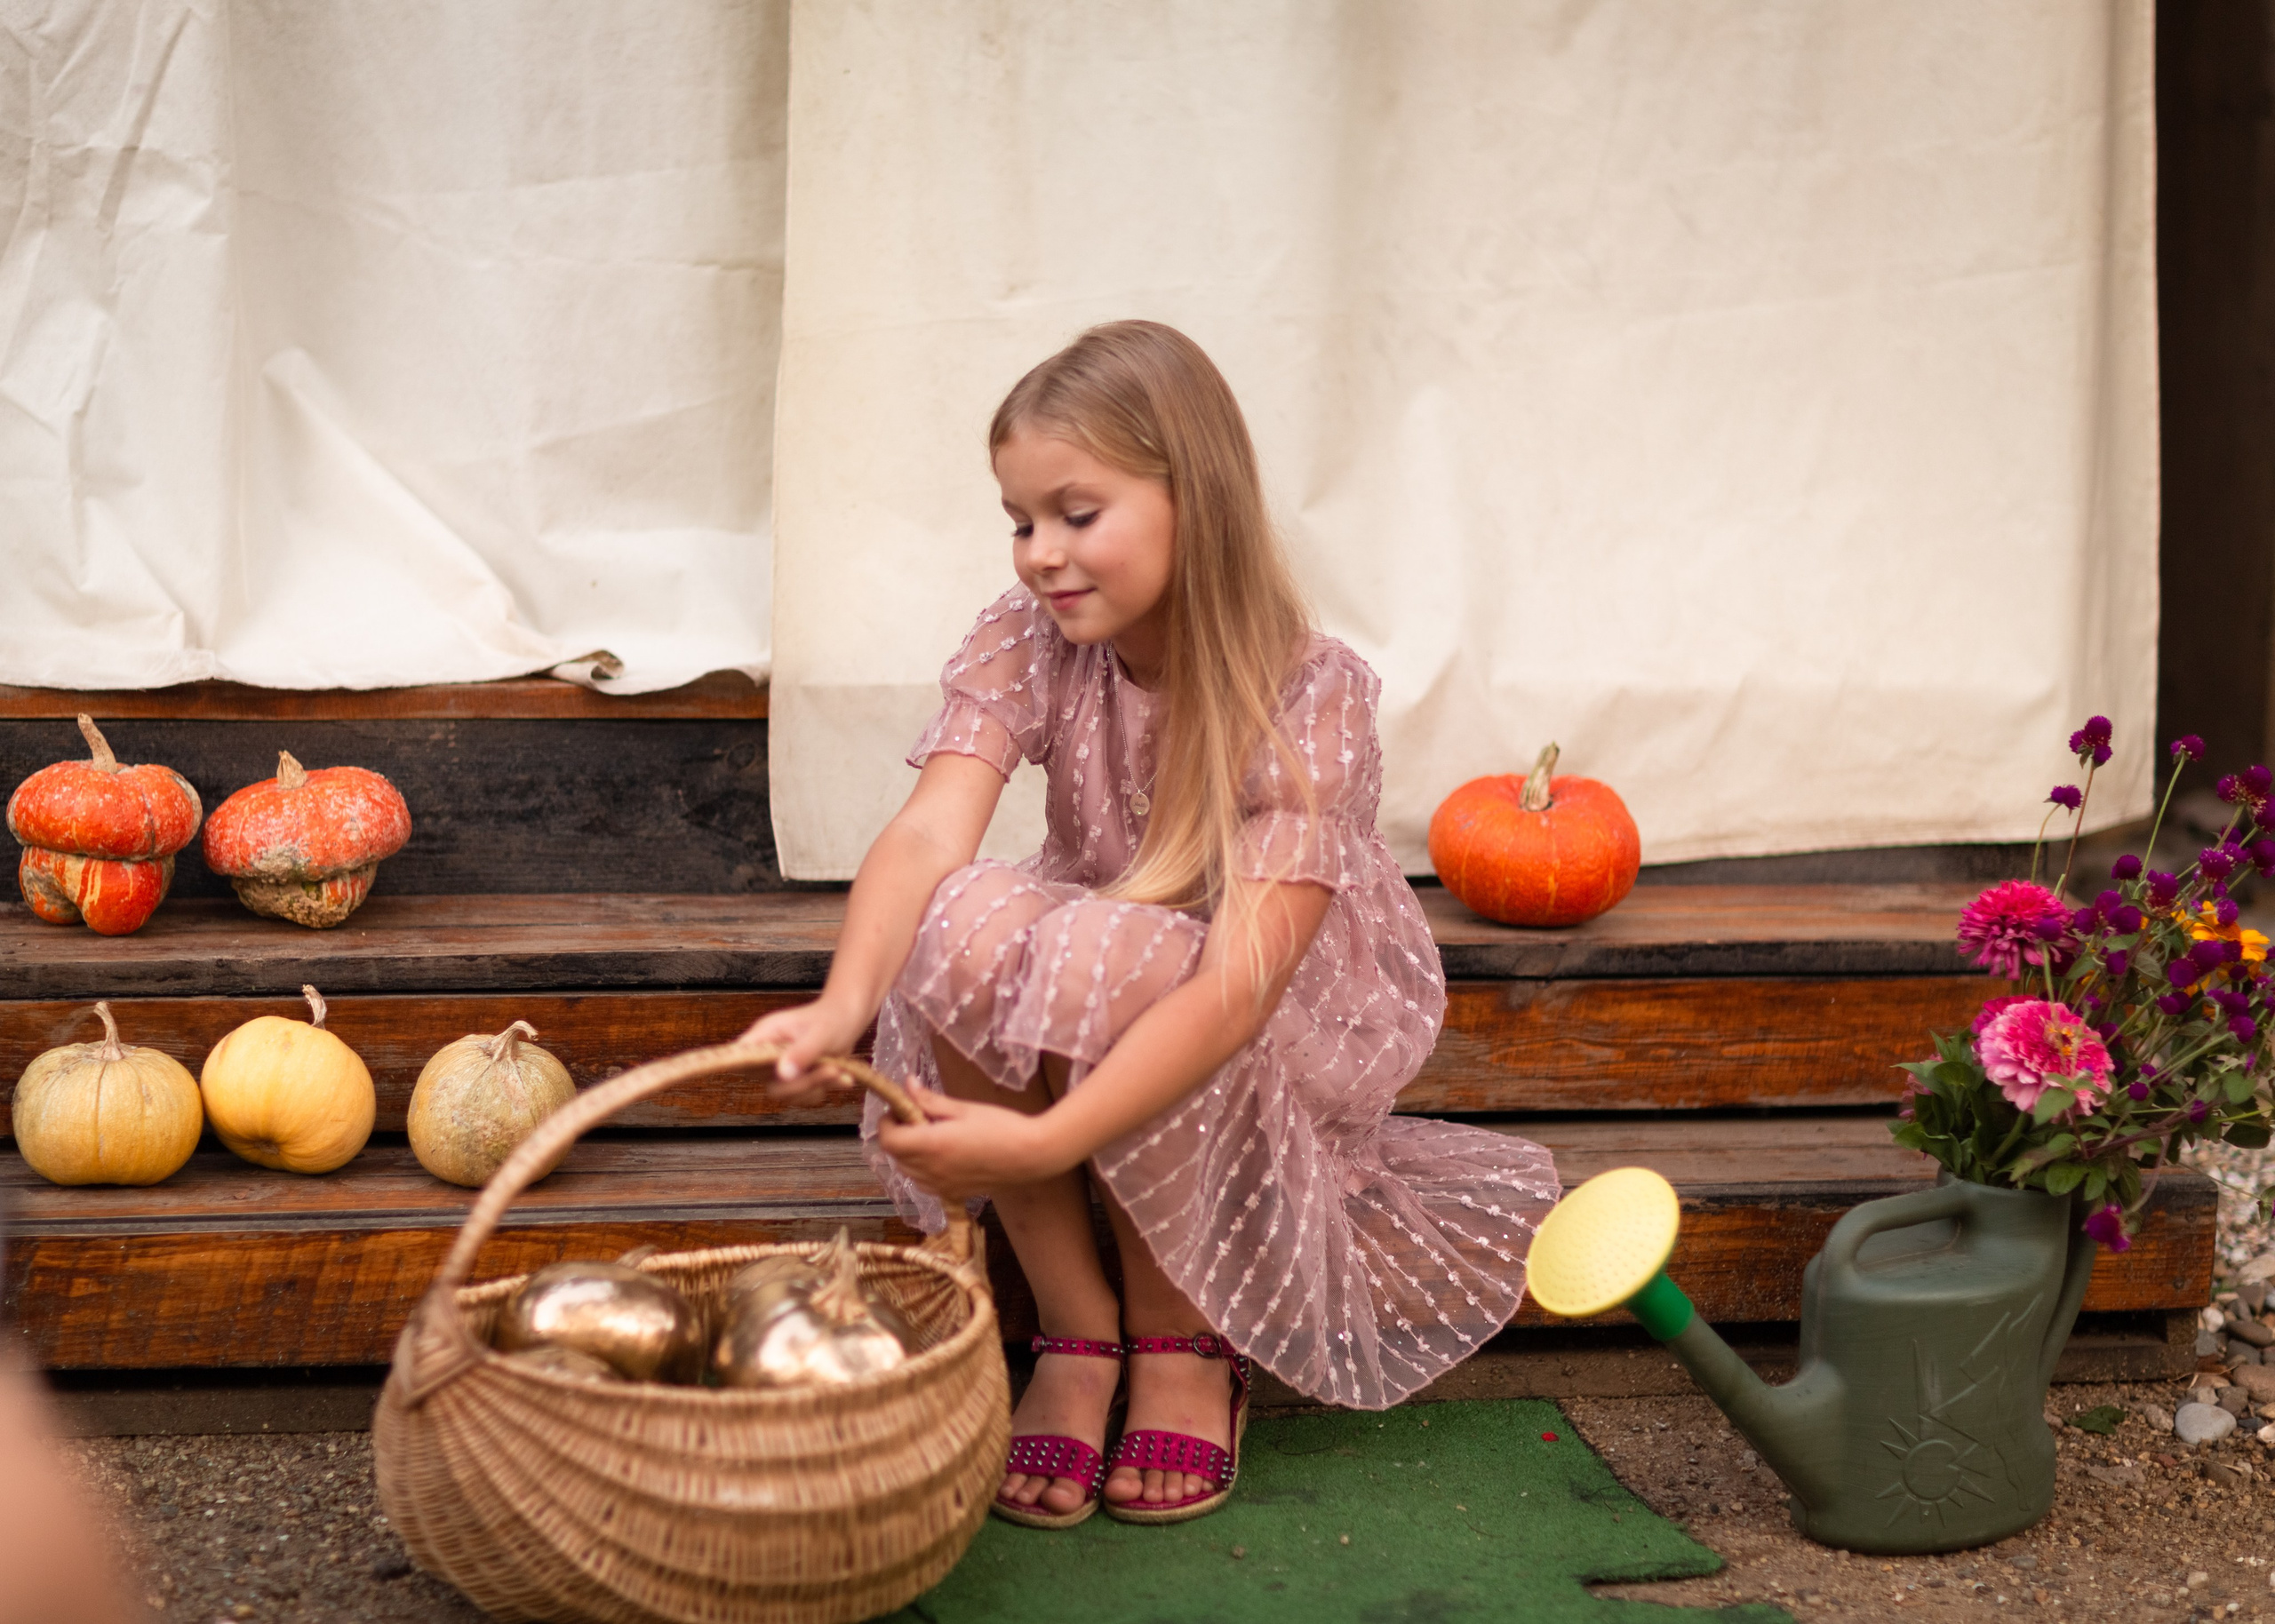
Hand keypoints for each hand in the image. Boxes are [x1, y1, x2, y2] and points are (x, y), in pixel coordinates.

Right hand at [737, 999, 871, 1106]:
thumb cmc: (832, 1018)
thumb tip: (783, 1074)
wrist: (848, 1018)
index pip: (740, 1055)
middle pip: (771, 1084)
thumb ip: (801, 1052)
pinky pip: (805, 1095)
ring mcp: (781, 1068)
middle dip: (802, 1084)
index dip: (740, 1068)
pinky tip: (842, 1076)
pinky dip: (825, 1088)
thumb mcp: (820, 1033)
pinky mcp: (796, 1078)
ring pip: (789, 1093)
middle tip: (830, 1070)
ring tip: (838, 1069)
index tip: (758, 1076)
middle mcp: (769, 1053)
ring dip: (817, 1086)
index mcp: (766, 1034)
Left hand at [875, 1088, 1073, 1198]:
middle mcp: (931, 1170)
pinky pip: (924, 1183)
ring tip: (928, 1135)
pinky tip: (940, 1156)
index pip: (889, 1139)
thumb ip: (930, 1100)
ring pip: (907, 1172)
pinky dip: (922, 1170)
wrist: (1032, 1156)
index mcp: (931, 1145)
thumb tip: (907, 1085)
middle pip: (895, 1156)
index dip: (886, 1123)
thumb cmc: (1002, 1126)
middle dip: (897, 1135)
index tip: (897, 1108)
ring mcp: (942, 1186)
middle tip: (915, 1117)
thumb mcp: (964, 1108)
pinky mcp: (953, 1194)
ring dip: (908, 1153)